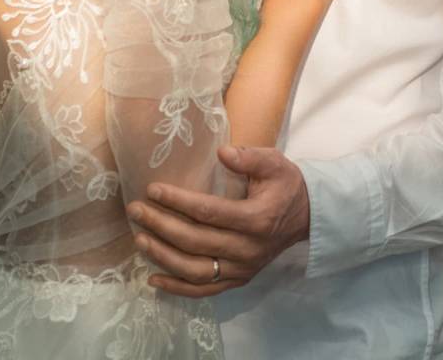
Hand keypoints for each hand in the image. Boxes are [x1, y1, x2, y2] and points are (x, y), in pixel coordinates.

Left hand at [128, 145, 309, 297]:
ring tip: (139, 239)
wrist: (306, 217)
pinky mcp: (238, 281)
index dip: (178, 201)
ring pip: (195, 270)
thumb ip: (249, 157)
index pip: (208, 212)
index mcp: (256, 219)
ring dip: (163, 257)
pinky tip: (153, 279)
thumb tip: (222, 152)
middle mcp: (247, 250)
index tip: (153, 189)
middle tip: (135, 210)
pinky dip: (176, 288)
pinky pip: (203, 290)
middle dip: (161, 226)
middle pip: (196, 241)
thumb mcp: (274, 162)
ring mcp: (241, 269)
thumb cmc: (286, 185)